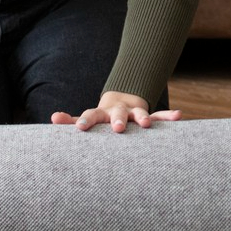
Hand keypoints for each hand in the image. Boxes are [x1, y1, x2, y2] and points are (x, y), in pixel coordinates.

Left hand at [51, 90, 181, 131]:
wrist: (124, 101)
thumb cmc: (102, 118)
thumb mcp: (88, 118)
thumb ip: (70, 119)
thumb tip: (52, 117)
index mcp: (102, 114)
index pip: (91, 116)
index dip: (85, 121)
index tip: (79, 128)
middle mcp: (119, 111)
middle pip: (117, 114)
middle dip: (117, 120)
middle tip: (117, 128)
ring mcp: (134, 113)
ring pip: (140, 114)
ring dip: (143, 117)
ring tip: (146, 124)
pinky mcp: (149, 116)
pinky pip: (160, 116)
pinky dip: (168, 117)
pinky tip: (178, 116)